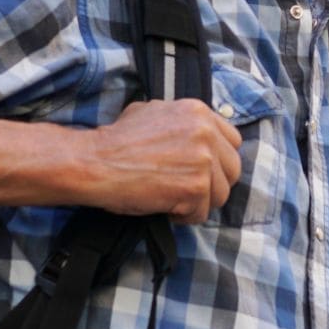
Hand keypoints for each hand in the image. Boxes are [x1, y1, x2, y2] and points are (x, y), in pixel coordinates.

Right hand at [86, 99, 241, 223]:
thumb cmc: (116, 141)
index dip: (218, 159)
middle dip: (213, 183)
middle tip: (188, 190)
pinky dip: (184, 216)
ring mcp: (204, 160)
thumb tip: (198, 133)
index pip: (233, 141)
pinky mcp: (196, 187)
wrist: (95, 162)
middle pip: (233, 169)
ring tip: (174, 200)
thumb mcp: (152, 111)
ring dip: (199, 202)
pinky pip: (201, 213)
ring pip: (221, 194)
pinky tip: (166, 208)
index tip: (202, 170)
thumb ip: (181, 121)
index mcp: (198, 112)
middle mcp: (206, 132)